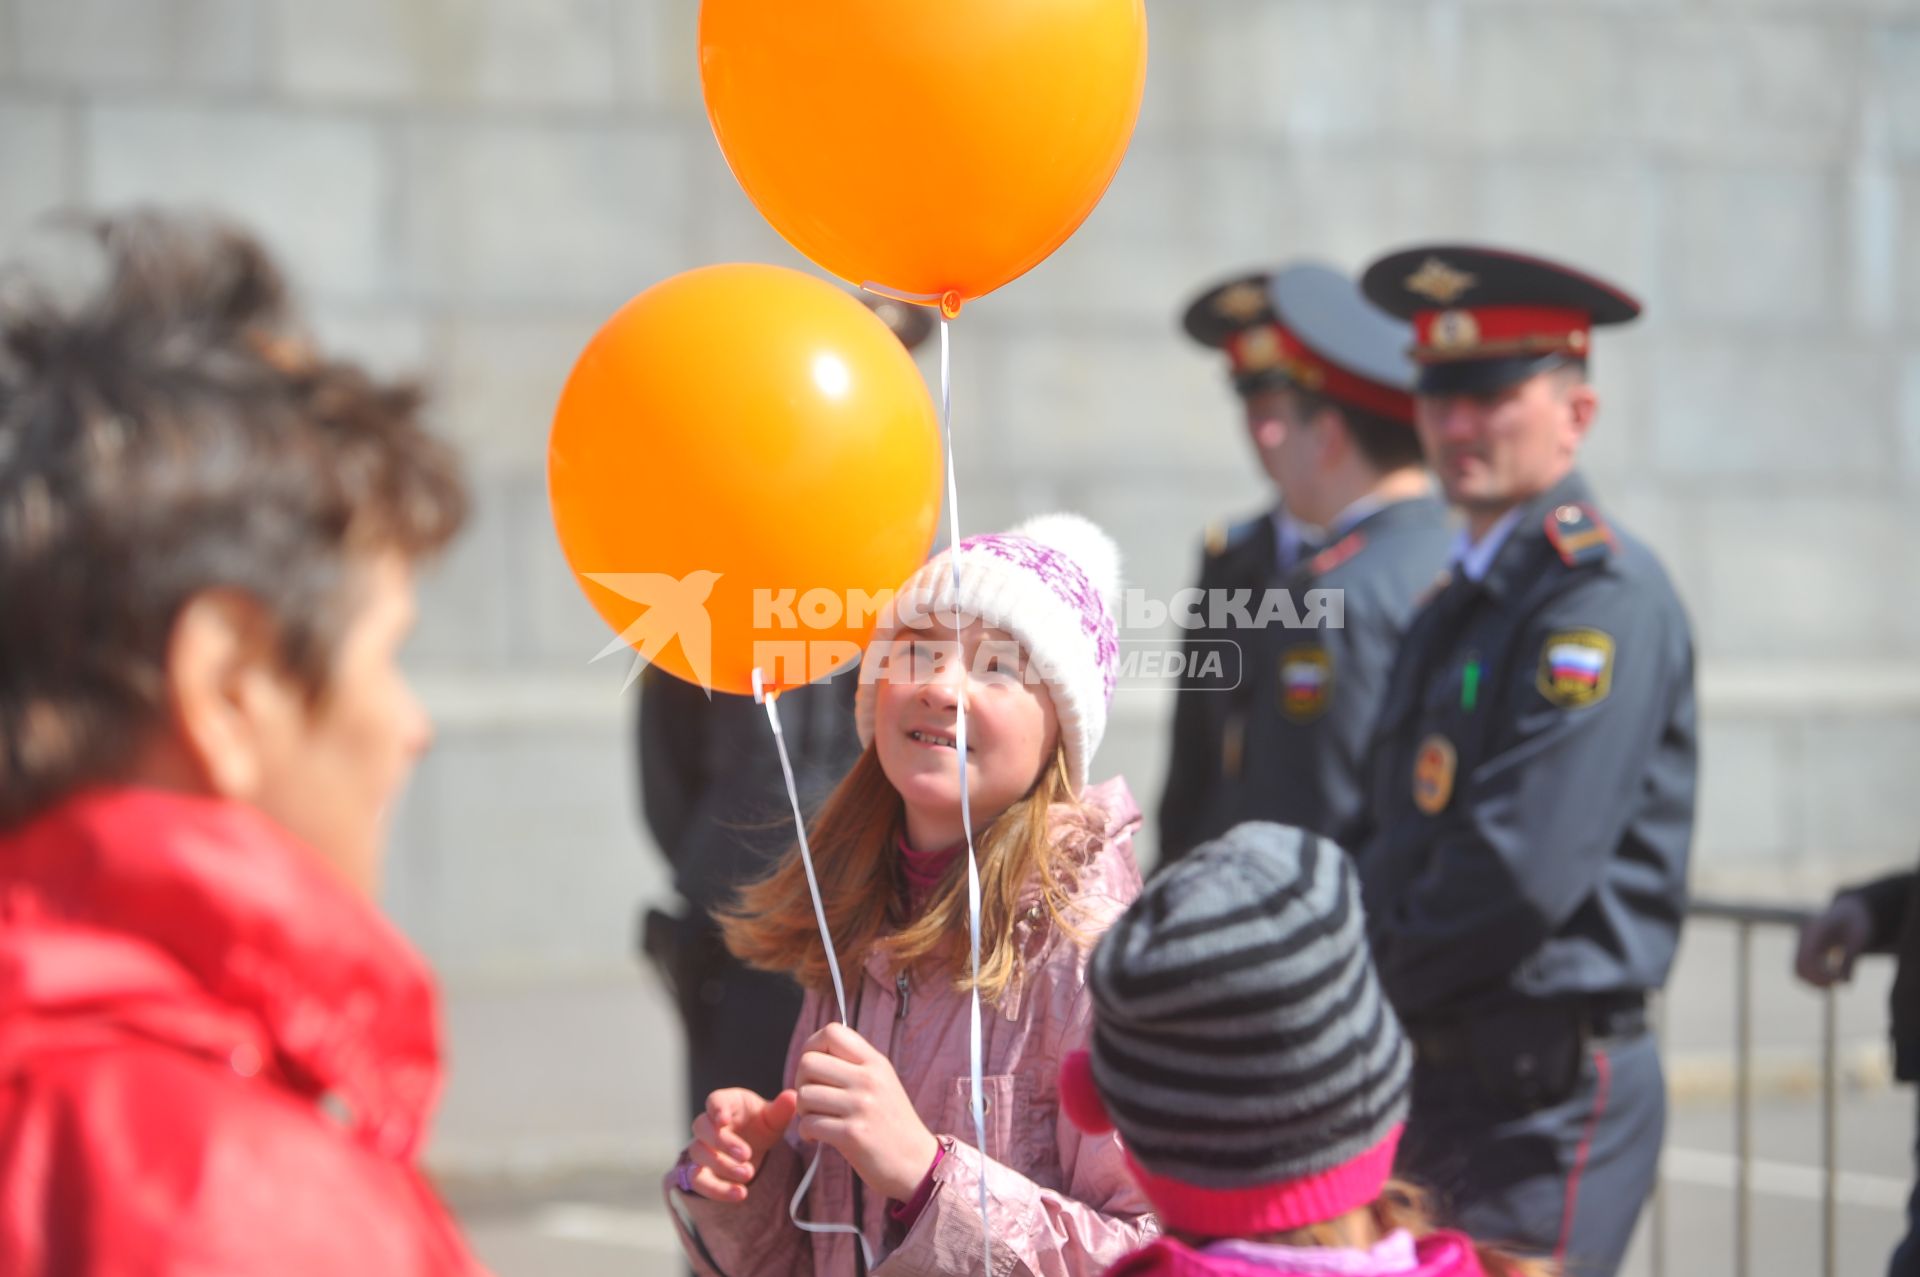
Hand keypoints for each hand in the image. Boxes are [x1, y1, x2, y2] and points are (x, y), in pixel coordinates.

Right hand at [681, 1087, 797, 1202]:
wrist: (753, 1146)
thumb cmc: (759, 1124)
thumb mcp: (773, 1118)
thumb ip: (782, 1109)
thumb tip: (792, 1097)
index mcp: (726, 1104)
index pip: (714, 1101)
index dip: (716, 1109)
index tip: (723, 1120)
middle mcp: (708, 1124)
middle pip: (702, 1127)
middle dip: (722, 1142)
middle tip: (746, 1154)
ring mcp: (701, 1147)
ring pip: (698, 1153)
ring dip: (722, 1166)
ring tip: (749, 1174)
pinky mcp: (700, 1171)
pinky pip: (699, 1181)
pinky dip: (717, 1190)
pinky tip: (739, 1194)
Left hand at [793, 1023, 939, 1200]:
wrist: (916, 1162)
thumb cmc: (892, 1123)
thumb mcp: (883, 1082)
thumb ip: (854, 1064)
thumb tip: (815, 1052)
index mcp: (875, 1062)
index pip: (832, 1032)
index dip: (812, 1046)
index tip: (814, 1068)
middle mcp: (869, 1079)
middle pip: (808, 1062)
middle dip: (801, 1081)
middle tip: (813, 1098)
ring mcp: (861, 1106)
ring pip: (804, 1095)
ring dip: (803, 1111)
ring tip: (818, 1119)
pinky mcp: (852, 1135)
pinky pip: (809, 1123)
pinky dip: (806, 1132)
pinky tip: (818, 1137)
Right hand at [1795, 896, 1873, 986]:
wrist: (1849, 910)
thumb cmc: (1856, 922)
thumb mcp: (1859, 938)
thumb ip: (1850, 959)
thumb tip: (1844, 984)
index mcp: (1816, 928)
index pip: (1808, 957)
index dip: (1821, 974)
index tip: (1838, 981)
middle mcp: (1804, 936)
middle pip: (1799, 966)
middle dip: (1816, 981)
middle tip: (1835, 985)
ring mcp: (1801, 942)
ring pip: (1798, 970)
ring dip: (1814, 982)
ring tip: (1834, 983)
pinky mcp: (1803, 949)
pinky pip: (1802, 969)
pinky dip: (1814, 978)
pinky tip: (1830, 978)